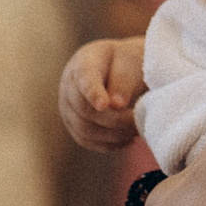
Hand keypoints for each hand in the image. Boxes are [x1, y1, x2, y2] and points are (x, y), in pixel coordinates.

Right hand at [60, 36, 145, 150]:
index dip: (93, 94)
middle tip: (138, 121)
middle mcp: (69, 87)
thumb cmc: (126, 61)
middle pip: (85, 111)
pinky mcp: (74, 126)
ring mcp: (68, 108)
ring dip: (113, 134)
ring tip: (136, 130)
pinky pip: (87, 141)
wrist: (119, 66)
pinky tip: (128, 139)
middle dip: (114, 120)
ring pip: (85, 130)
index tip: (104, 105)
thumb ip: (123, 80)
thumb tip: (117, 105)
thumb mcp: (131, 61)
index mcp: (83, 64)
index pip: (84, 80)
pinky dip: (109, 144)